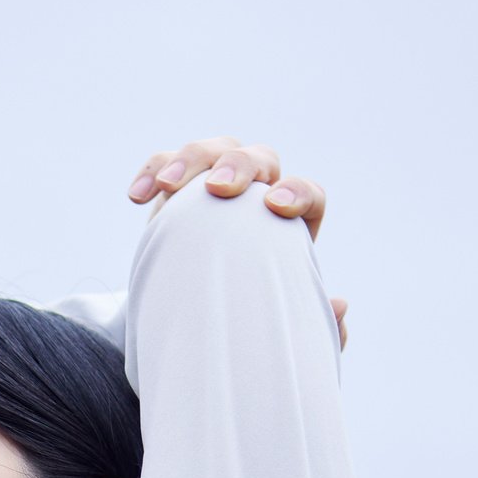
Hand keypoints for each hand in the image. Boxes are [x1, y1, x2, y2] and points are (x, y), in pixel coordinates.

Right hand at [127, 137, 347, 344]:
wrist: (198, 319)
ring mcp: (215, 185)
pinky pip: (165, 164)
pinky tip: (136, 198)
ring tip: (167, 188)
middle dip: (239, 167)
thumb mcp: (280, 327)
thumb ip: (313, 321)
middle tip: (217, 189)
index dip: (297, 192)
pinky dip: (153, 171)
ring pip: (213, 150)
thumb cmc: (246, 319)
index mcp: (292, 223)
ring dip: (190, 159)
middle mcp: (257, 193)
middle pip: (259, 159)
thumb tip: (340, 305)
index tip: (275, 208)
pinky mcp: (177, 189)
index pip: (307, 192)